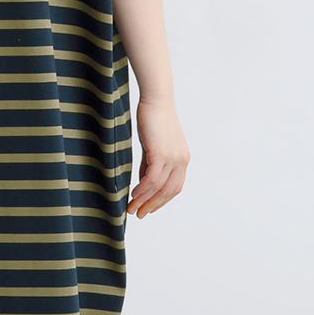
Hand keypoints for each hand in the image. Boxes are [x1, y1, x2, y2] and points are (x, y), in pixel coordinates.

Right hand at [127, 99, 189, 218]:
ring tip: (131, 208)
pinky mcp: (161, 154)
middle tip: (138, 214)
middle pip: (169, 191)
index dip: (161, 201)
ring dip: (144, 201)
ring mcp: (173, 158)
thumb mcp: (154, 145)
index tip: (148, 209)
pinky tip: (133, 195)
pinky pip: (152, 179)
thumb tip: (144, 182)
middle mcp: (182, 161)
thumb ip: (150, 164)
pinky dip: (142, 190)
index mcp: (182, 159)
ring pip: (159, 188)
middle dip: (153, 205)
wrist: (156, 100)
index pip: (174, 187)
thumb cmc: (153, 119)